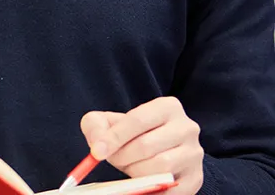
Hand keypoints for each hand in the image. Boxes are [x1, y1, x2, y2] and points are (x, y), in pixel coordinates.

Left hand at [80, 97, 203, 194]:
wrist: (160, 152)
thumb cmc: (132, 135)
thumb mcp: (112, 123)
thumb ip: (96, 125)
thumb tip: (97, 145)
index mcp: (168, 106)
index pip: (137, 120)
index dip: (114, 137)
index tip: (96, 152)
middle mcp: (187, 127)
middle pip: (146, 146)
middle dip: (123, 157)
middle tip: (113, 161)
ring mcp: (194, 154)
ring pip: (158, 168)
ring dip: (135, 173)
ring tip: (129, 168)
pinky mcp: (195, 179)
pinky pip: (169, 190)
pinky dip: (150, 189)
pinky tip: (141, 184)